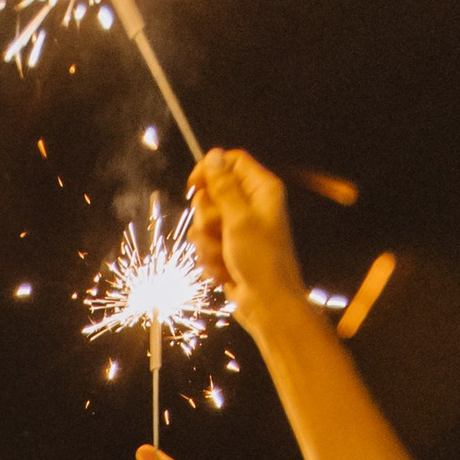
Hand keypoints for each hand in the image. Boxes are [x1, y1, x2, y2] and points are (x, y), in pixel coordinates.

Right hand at [186, 148, 305, 325]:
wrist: (266, 304)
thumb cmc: (260, 260)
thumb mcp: (239, 219)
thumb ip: (223, 187)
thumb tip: (214, 155)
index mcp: (261, 189)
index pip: (230, 162)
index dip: (210, 170)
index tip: (193, 186)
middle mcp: (250, 204)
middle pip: (211, 193)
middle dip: (206, 216)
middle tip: (219, 231)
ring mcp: (238, 228)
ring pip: (203, 222)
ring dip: (206, 242)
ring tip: (224, 256)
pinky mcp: (228, 248)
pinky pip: (205, 244)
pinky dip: (210, 258)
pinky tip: (225, 271)